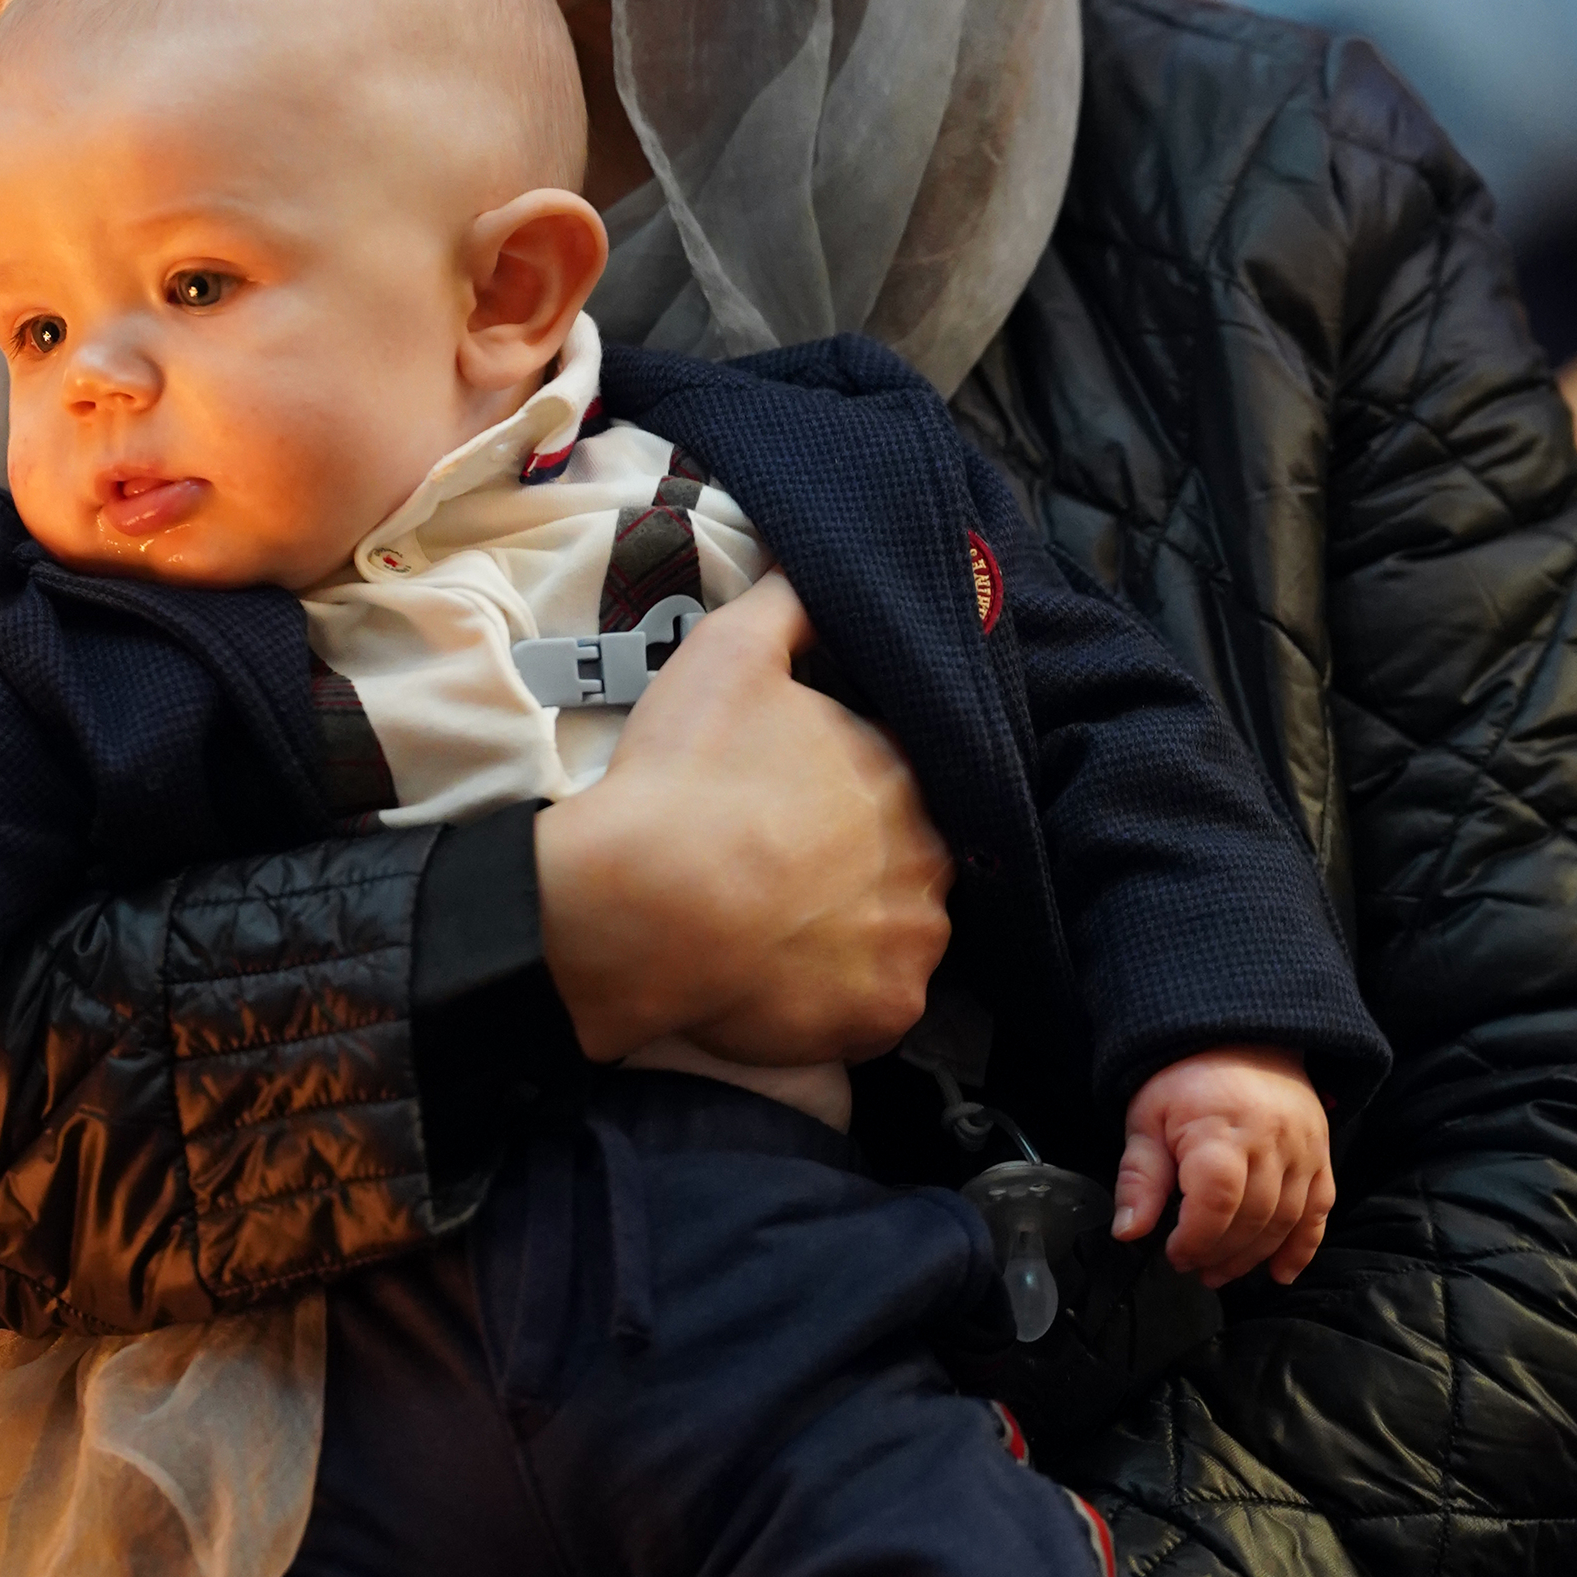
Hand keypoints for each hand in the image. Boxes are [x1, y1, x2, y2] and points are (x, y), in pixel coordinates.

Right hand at [533, 575, 951, 1066]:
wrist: (646, 903)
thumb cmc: (685, 777)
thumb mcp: (729, 652)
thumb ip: (788, 602)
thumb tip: (815, 564)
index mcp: (900, 767)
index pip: (895, 773)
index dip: (843, 788)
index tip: (792, 805)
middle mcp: (930, 852)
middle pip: (906, 854)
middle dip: (858, 861)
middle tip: (781, 870)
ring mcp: (914, 939)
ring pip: (899, 932)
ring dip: (857, 931)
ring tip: (782, 931)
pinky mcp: (887, 1012)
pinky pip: (878, 1007)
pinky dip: (843, 999)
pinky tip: (790, 982)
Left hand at [1115, 1043, 1333, 1287]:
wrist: (1241, 1037)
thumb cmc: (1185, 1081)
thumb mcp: (1147, 1120)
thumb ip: (1139, 1178)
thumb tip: (1127, 1232)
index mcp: (1219, 1128)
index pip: (1217, 1200)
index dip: (1196, 1238)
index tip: (1174, 1253)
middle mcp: (1270, 1140)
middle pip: (1253, 1217)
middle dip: (1220, 1254)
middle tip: (1194, 1268)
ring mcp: (1303, 1148)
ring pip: (1285, 1221)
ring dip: (1252, 1257)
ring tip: (1221, 1272)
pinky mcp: (1321, 1155)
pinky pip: (1320, 1210)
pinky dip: (1302, 1247)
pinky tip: (1279, 1273)